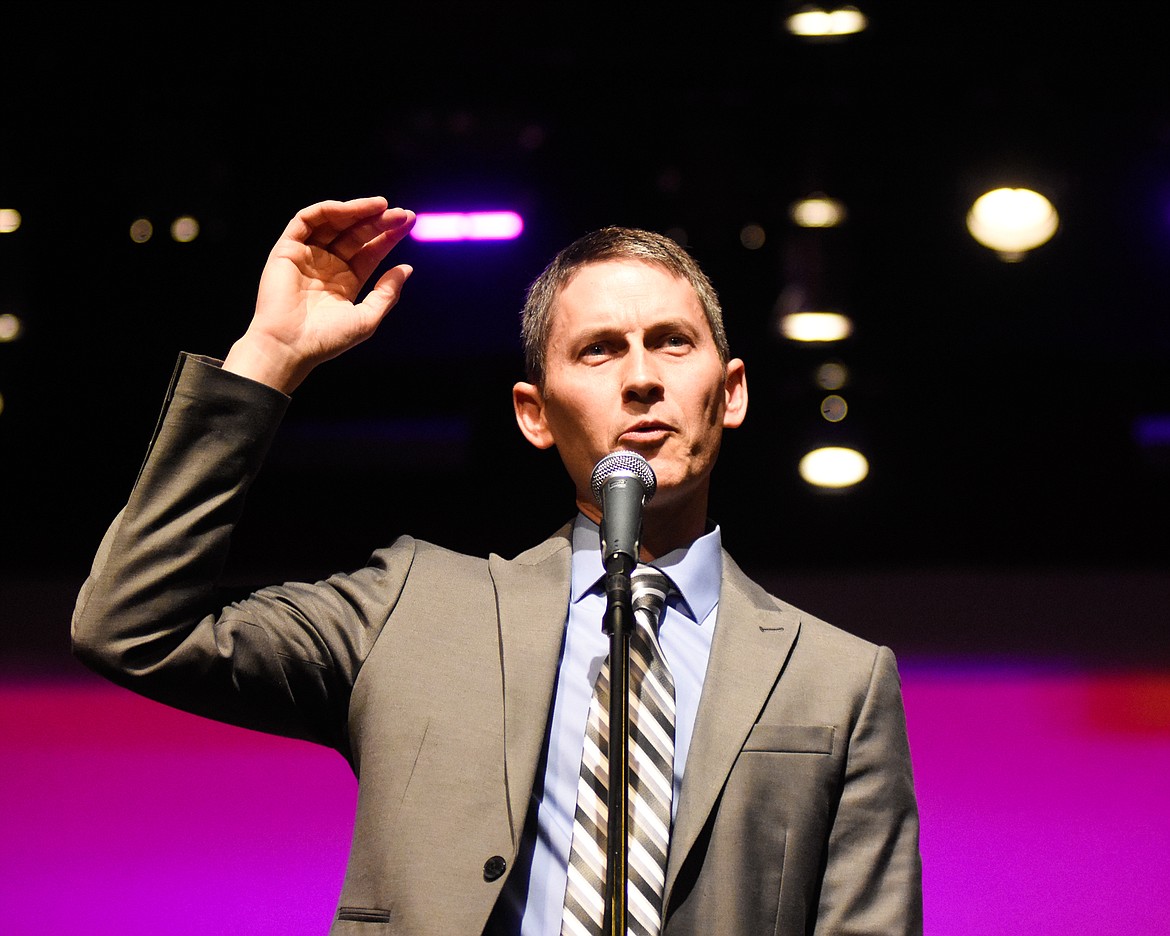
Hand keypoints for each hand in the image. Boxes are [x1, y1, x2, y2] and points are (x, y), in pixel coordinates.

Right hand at [224, 196, 415, 392]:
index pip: (370, 252)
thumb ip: (387, 293)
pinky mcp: (287, 249)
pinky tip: (350, 209)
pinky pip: (306, 221)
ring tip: (381, 206)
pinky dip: (327, 210)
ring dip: (357, 211)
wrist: (291, 346)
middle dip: (378, 221)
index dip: (388, 236)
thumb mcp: (367, 317)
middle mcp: (327, 266)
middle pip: (356, 234)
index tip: (408, 223)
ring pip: (333, 223)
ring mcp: (307, 256)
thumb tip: (407, 268)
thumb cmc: (327, 339)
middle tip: (401, 214)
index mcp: (345, 281)